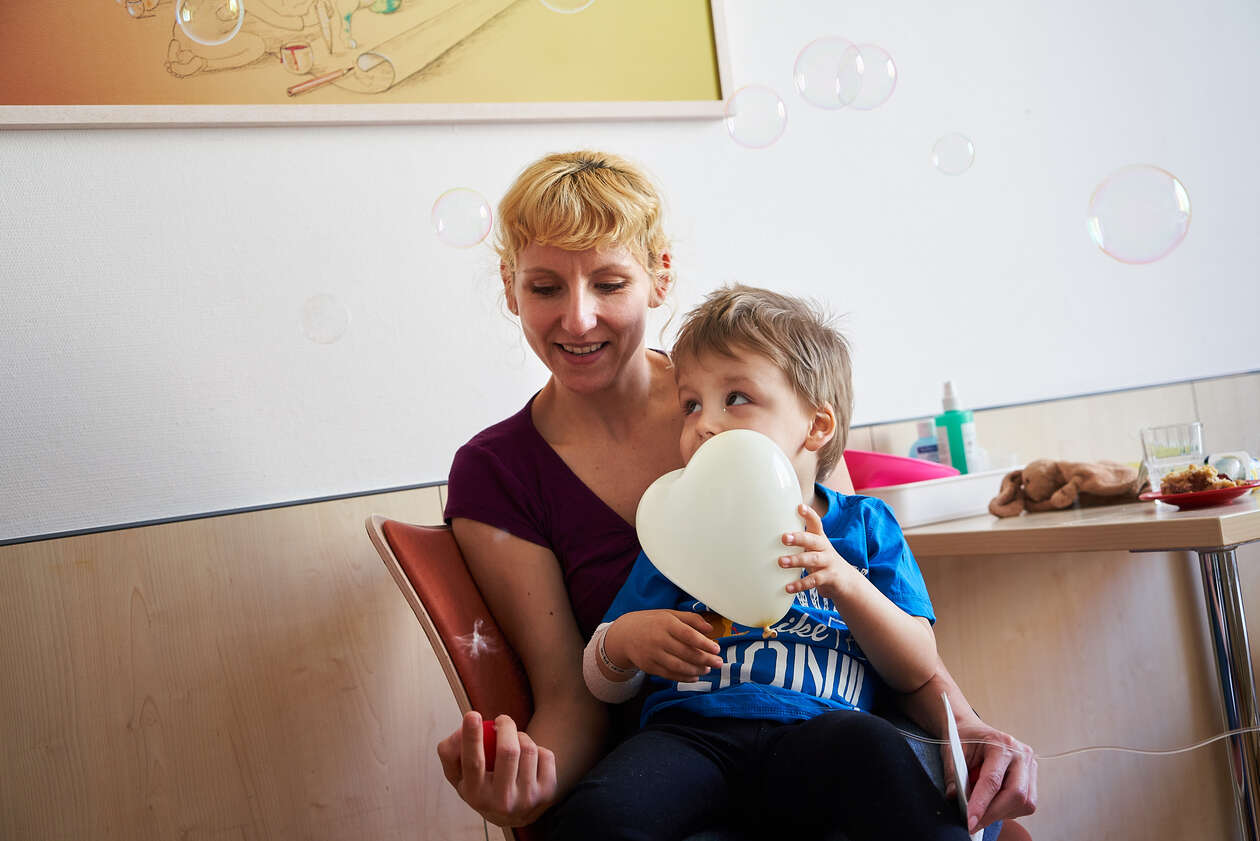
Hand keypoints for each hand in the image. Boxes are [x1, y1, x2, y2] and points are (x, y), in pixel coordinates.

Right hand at [436, 711, 557, 826]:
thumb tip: (461, 730)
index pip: (473, 763)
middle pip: (508, 751)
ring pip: (528, 749)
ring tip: (514, 742)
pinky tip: (529, 759)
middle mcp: (501, 802)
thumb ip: (450, 752)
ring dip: (521, 737)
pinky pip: (546, 755)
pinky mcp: (547, 793)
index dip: (472, 737)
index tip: (472, 714)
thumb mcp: (458, 774)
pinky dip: (538, 749)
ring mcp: (527, 799)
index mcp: (476, 795)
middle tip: (502, 720)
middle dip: (506, 726)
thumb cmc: (482, 784)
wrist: (512, 814)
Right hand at [608, 610, 724, 681]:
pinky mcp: (649, 667)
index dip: (704, 643)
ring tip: (708, 669)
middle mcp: (659, 639)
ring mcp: (653, 654)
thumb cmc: (651, 622)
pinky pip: (670, 675)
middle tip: (719, 662)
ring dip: (697, 670)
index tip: (716, 648)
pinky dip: (684, 678)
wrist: (624, 635)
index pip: (688, 635)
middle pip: (686, 653)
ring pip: (679, 666)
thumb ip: (691, 619)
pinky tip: (695, 676)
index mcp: (665, 623)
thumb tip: (710, 628)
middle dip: (706, 659)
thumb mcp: (669, 614)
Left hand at [779, 503, 857, 601]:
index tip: (799, 507)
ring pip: (812, 559)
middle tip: (784, 537)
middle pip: (813, 540)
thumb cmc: (822, 560)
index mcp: (820, 538)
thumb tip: (769, 532)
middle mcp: (825, 548)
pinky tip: (788, 587)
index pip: (816, 523)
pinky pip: (814, 580)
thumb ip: (801, 540)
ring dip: (796, 560)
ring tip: (781, 562)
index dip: (809, 514)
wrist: (846, 581)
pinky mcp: (830, 578)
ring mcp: (828, 562)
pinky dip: (800, 584)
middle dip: (799, 538)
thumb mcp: (814, 548)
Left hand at [948, 719, 1037, 831]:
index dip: (981, 804)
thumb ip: (953, 775)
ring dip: (1002, 813)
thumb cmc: (964, 739)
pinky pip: (1027, 803)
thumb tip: (954, 798)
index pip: (993, 780)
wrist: (973, 730)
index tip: (970, 820)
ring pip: (1025, 802)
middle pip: (1016, 794)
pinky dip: (1009, 810)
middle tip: (974, 825)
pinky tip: (994, 804)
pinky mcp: (1032, 777)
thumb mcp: (952, 752)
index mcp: (1000, 744)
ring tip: (982, 811)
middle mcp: (1021, 754)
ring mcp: (1030, 765)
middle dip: (994, 814)